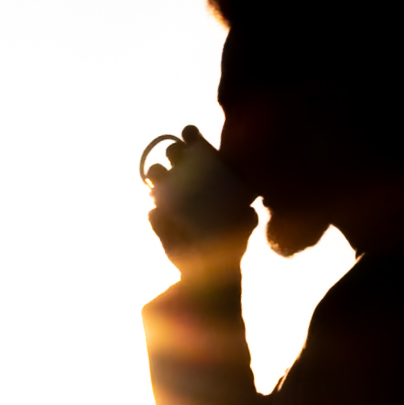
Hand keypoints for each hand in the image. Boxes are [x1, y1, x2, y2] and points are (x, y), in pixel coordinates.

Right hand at [146, 126, 257, 279]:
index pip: (196, 148)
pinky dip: (157, 217)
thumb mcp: (244, 226)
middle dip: (174, 151)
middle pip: (174, 156)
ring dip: (156, 175)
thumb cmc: (229, 242)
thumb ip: (247, 218)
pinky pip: (154, 215)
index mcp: (206, 176)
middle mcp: (185, 182)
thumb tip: (250, 211)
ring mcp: (169, 200)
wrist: (212, 271)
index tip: (190, 134)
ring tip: (159, 179)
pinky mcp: (159, 220)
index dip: (192, 137)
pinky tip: (162, 216)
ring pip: (156, 177)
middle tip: (178, 155)